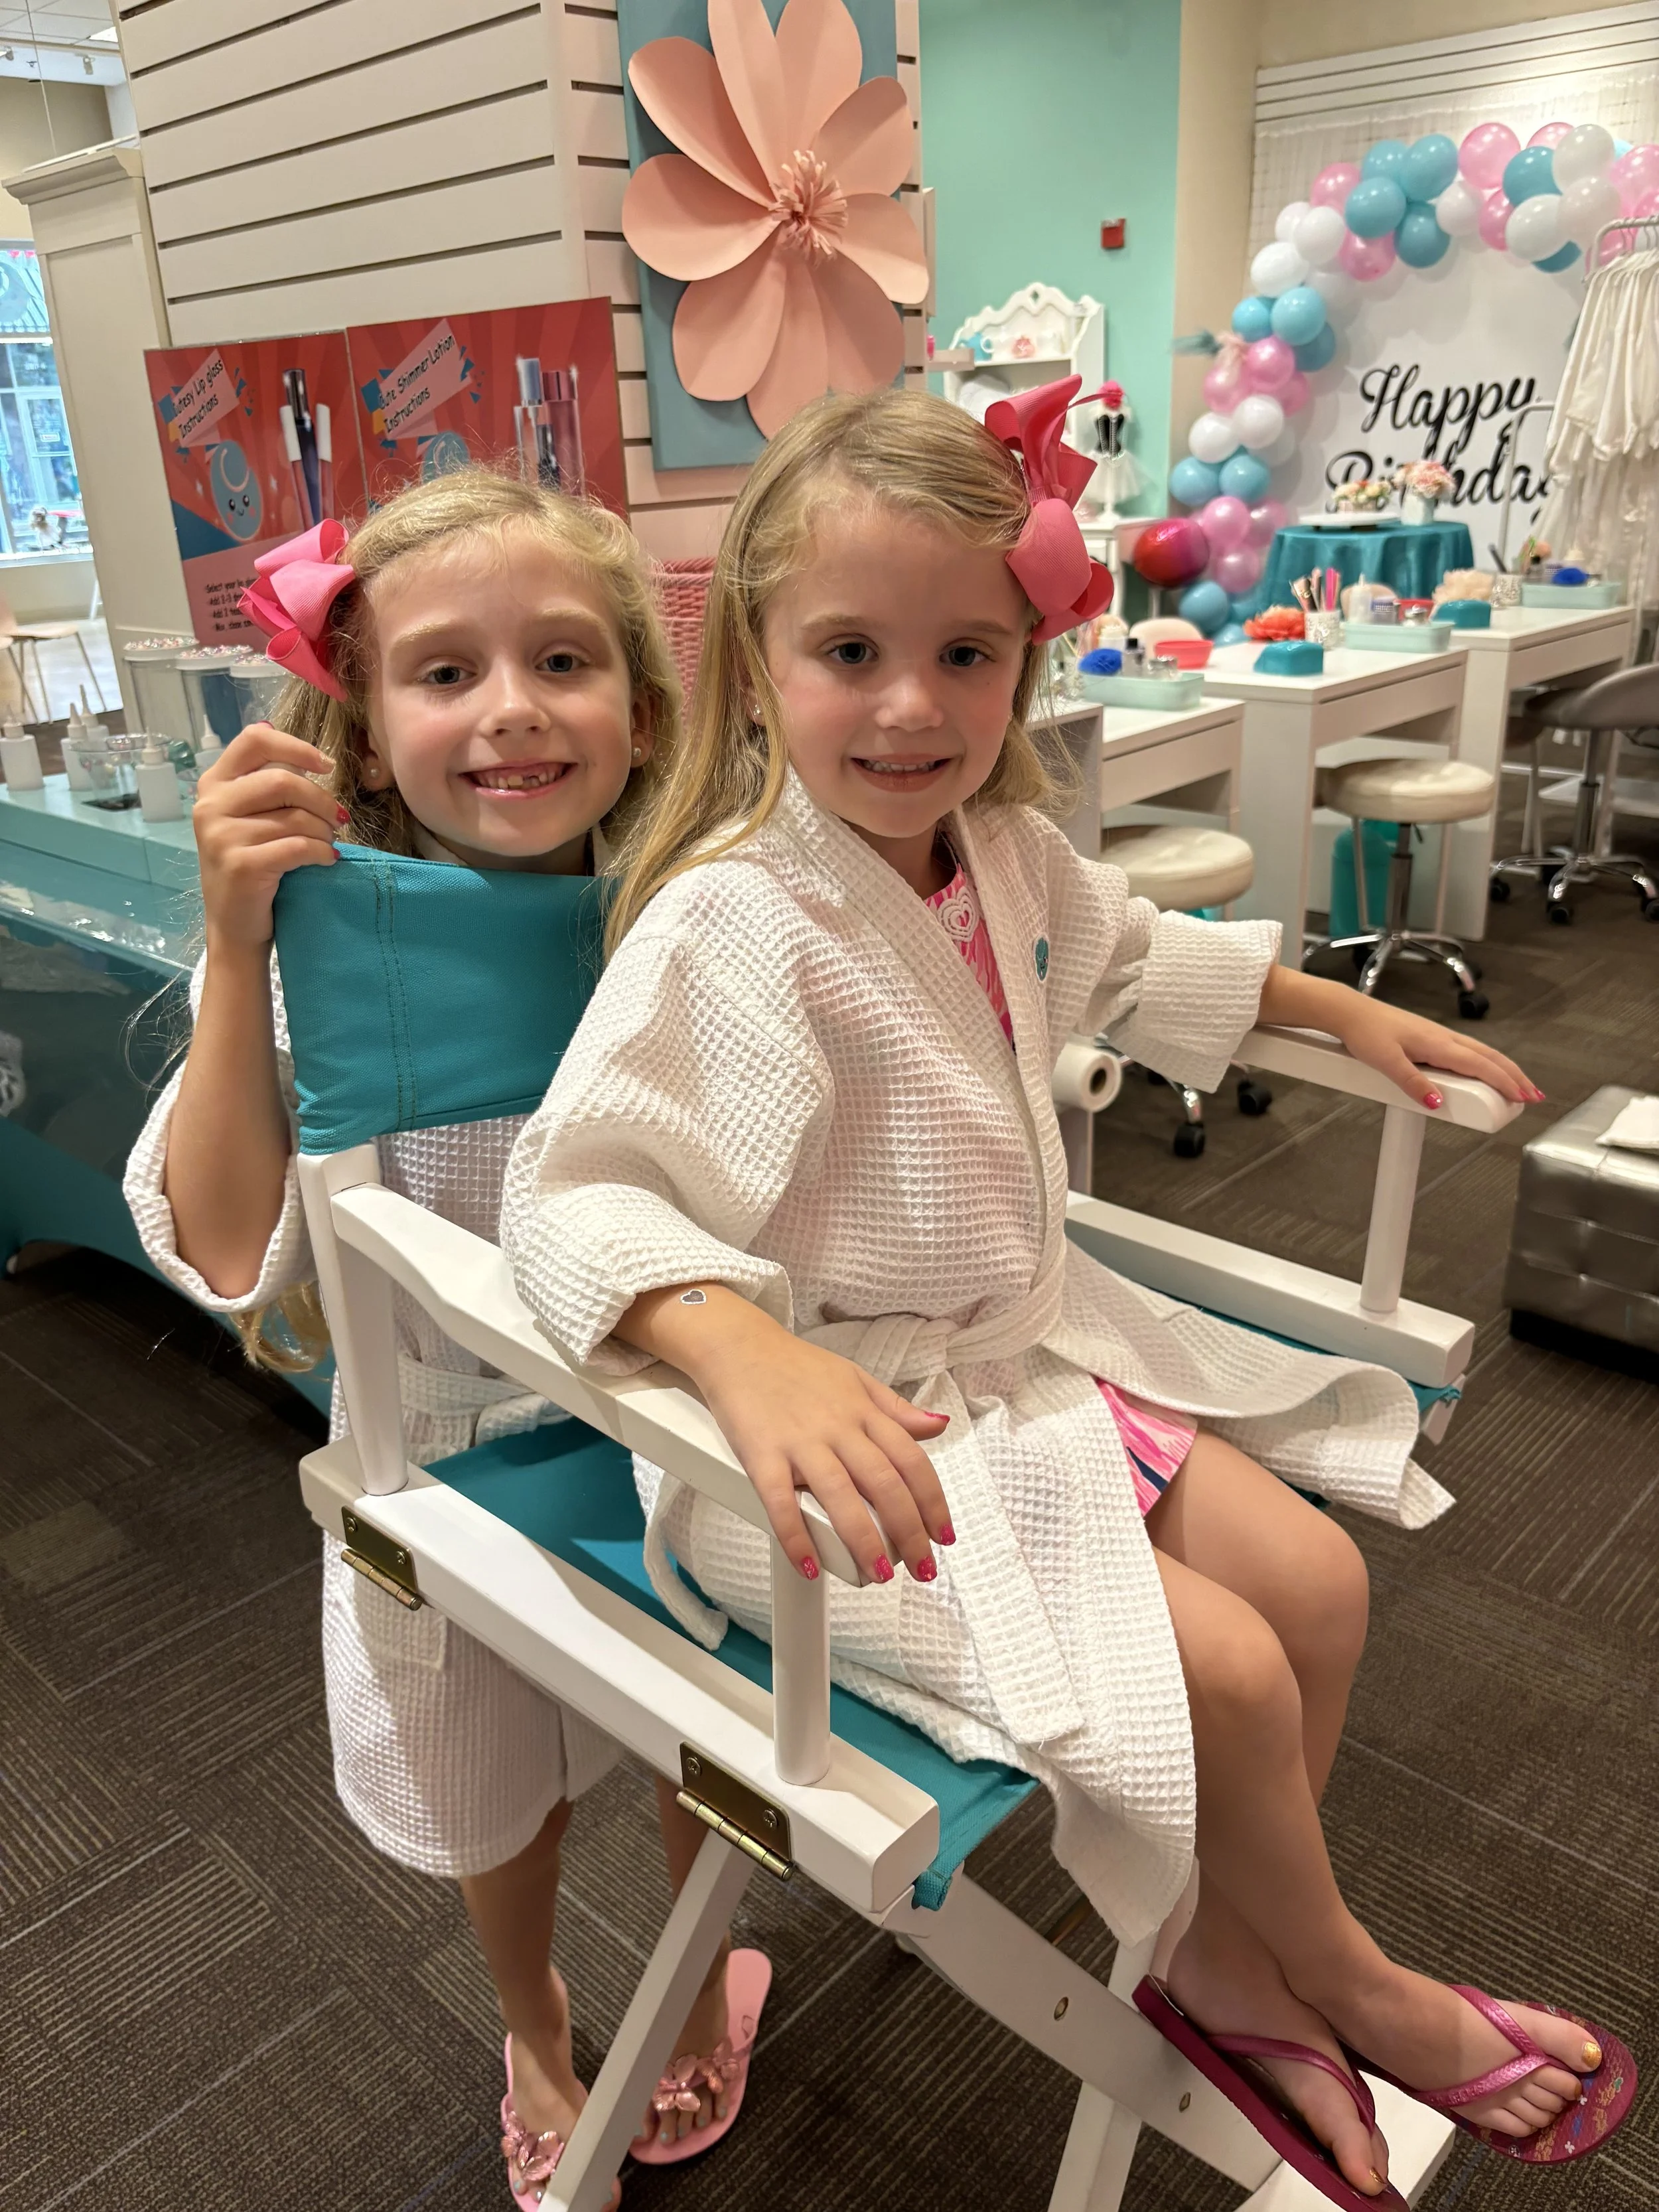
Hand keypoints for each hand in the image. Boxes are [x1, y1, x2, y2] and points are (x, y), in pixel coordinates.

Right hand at [193, 723, 341, 948]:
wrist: (234, 925)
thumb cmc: (251, 866)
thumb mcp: (250, 819)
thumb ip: (269, 787)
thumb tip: (311, 757)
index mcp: (213, 784)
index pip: (255, 740)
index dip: (297, 747)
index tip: (327, 765)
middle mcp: (210, 805)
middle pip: (283, 779)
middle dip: (321, 800)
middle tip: (337, 819)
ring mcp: (221, 836)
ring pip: (295, 817)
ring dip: (324, 831)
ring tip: (327, 843)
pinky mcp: (240, 865)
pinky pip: (298, 847)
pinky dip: (322, 852)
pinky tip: (327, 860)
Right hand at [617, 1284, 952, 1582]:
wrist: (738, 1347)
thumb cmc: (798, 1368)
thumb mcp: (857, 1381)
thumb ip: (897, 1409)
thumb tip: (938, 1425)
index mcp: (865, 1412)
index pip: (912, 1461)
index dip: (933, 1502)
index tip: (944, 1536)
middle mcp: (839, 1427)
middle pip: (884, 1483)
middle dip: (909, 1532)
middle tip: (922, 1569)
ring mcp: (799, 1441)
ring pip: (840, 1495)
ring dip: (863, 1540)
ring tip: (878, 1575)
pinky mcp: (761, 1453)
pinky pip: (779, 1500)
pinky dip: (794, 1535)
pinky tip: (808, 1565)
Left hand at [1331, 994, 1541, 1110]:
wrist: (1350, 1012)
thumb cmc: (1365, 1033)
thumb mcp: (1386, 1062)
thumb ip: (1412, 1083)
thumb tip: (1436, 1103)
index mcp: (1438, 1043)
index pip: (1481, 1065)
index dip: (1504, 1082)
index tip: (1522, 1097)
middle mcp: (1444, 1038)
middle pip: (1490, 1057)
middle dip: (1515, 1076)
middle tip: (1533, 1096)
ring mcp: (1439, 1036)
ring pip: (1481, 1053)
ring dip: (1503, 1069)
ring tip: (1518, 1086)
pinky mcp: (1431, 1037)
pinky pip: (1468, 1051)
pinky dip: (1486, 1062)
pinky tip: (1485, 1070)